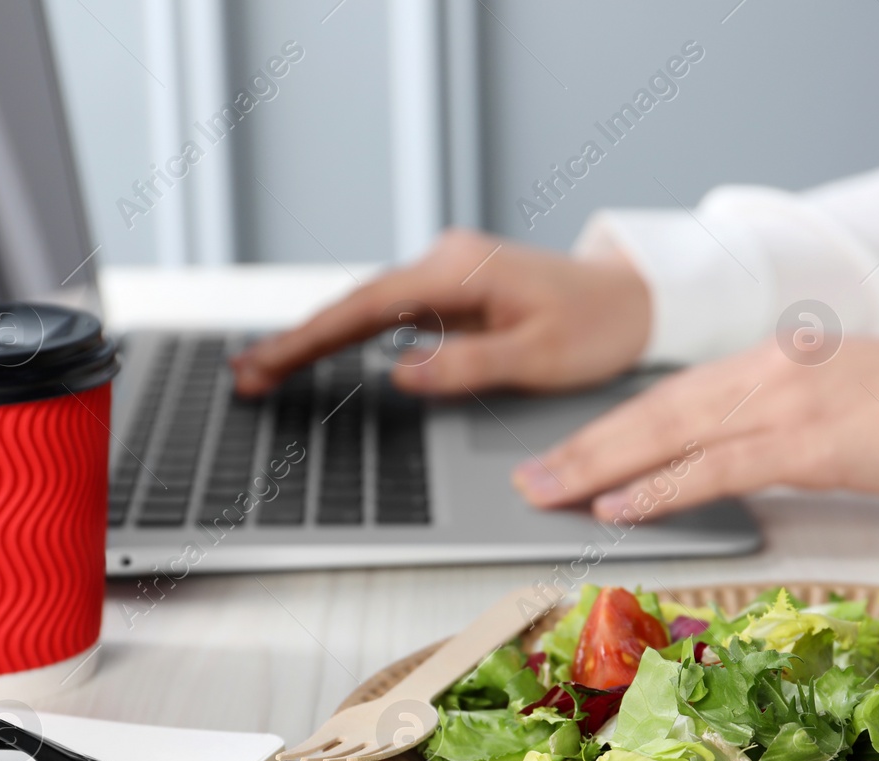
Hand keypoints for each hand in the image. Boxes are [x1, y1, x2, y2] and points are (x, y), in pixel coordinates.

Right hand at [231, 229, 651, 396]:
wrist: (635, 301)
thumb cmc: (598, 327)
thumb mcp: (539, 356)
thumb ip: (468, 364)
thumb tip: (400, 374)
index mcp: (460, 272)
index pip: (366, 309)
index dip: (310, 340)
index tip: (267, 365)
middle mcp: (445, 264)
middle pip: (354, 305)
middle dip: (296, 342)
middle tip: (242, 378)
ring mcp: (447, 276)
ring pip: (366, 309)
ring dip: (316, 339)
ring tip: (263, 371)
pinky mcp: (454, 293)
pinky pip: (390, 315)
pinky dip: (350, 336)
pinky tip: (318, 354)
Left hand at [511, 337, 878, 520]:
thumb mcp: (842, 393)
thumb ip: (783, 411)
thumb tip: (738, 449)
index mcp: (774, 357)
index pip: (675, 393)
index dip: (616, 423)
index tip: (572, 448)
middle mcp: (767, 369)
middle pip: (654, 409)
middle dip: (584, 445)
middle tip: (531, 476)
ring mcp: (785, 403)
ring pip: (668, 434)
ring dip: (599, 467)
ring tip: (549, 493)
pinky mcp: (808, 445)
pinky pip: (715, 468)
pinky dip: (659, 488)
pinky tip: (620, 507)